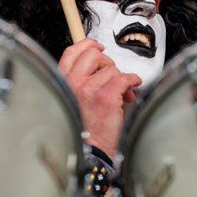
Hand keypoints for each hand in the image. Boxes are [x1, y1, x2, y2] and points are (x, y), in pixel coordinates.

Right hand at [59, 39, 141, 157]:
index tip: (98, 47)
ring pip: (112, 70)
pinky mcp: (106, 97)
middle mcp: (73, 83)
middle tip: (112, 75)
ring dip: (121, 79)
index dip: (88, 45)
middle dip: (107, 62)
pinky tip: (133, 88)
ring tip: (121, 95)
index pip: (72, 52)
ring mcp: (89, 89)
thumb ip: (80, 83)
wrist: (88, 152)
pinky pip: (124, 78)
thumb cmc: (82, 130)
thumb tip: (100, 67)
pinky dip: (133, 81)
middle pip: (94, 54)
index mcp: (62, 83)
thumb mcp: (72, 101)